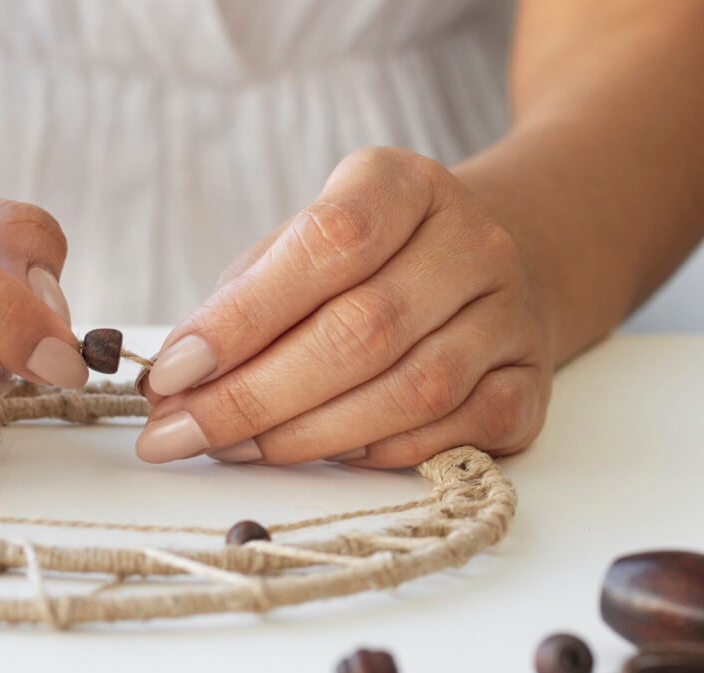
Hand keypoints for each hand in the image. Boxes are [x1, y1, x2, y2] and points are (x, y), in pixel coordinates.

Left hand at [136, 147, 552, 466]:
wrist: (486, 268)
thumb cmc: (364, 263)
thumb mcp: (298, 248)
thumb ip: (240, 304)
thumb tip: (173, 386)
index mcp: (403, 184)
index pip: (328, 243)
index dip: (243, 317)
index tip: (172, 372)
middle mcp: (471, 242)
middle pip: (363, 329)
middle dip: (254, 396)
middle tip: (179, 433)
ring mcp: (510, 315)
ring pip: (410, 391)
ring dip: (305, 436)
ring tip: (233, 450)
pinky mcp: (530, 384)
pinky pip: (451, 436)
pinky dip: (374, 454)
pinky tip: (320, 456)